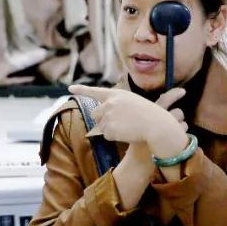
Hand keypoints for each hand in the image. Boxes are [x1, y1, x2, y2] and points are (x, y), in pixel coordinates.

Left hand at [69, 85, 186, 146]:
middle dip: (102, 120)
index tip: (70, 88)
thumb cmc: (150, 115)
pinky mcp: (109, 128)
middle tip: (120, 123)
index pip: (95, 91)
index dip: (81, 89)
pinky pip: (107, 136)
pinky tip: (127, 133)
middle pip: (95, 114)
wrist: (157, 125)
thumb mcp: (134, 102)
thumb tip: (101, 118)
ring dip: (111, 130)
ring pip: (101, 127)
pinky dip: (115, 137)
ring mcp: (108, 115)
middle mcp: (109, 103)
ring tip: (128, 127)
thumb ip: (118, 104)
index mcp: (116, 94)